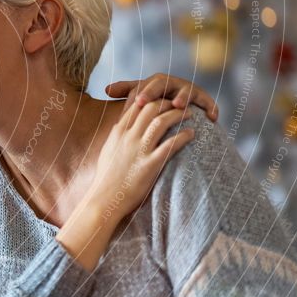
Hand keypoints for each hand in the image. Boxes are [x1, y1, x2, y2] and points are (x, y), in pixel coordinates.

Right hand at [91, 99, 193, 220]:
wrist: (105, 198)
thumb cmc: (106, 177)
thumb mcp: (107, 150)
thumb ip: (115, 136)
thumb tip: (119, 125)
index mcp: (118, 132)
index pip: (136, 104)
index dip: (152, 98)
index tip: (163, 100)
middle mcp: (128, 137)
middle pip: (151, 108)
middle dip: (168, 102)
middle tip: (179, 104)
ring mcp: (139, 149)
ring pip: (161, 121)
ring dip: (178, 114)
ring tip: (189, 114)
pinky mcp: (150, 164)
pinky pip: (170, 144)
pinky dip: (183, 136)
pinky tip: (191, 134)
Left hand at [105, 73, 218, 120]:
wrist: (177, 110)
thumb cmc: (155, 104)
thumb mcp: (141, 99)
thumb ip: (126, 92)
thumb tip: (106, 89)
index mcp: (155, 83)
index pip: (145, 85)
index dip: (141, 92)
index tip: (136, 102)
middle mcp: (172, 83)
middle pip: (163, 84)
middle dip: (155, 92)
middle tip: (147, 102)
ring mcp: (189, 90)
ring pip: (186, 91)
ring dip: (184, 97)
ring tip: (178, 106)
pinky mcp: (203, 100)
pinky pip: (208, 103)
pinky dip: (212, 108)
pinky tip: (213, 118)